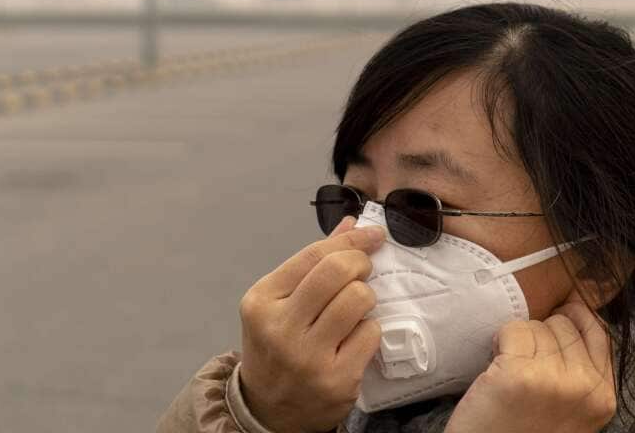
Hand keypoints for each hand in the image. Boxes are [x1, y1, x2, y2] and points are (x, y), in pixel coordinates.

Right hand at [238, 216, 386, 432]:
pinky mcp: (335, 380)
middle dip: (360, 264)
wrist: (269, 409)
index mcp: (262, 301)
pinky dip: (370, 330)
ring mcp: (307, 357)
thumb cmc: (278, 345)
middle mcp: (280, 328)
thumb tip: (351, 224)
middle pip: (338, 271)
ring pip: (359, 299)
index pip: (314, 254)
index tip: (373, 234)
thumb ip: (313, 263)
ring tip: (355, 309)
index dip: (351, 239)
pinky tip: (354, 339)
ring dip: (366, 298)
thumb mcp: (281, 302)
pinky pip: (371, 333)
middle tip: (362, 273)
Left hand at [445, 290, 617, 432]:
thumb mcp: (573, 409)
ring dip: (519, 340)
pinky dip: (500, 342)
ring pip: (537, 326)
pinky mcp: (517, 374)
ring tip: (510, 369)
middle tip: (525, 359)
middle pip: (565, 325)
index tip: (558, 317)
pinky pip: (513, 330)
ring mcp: (552, 380)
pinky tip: (496, 367)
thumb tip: (575, 311)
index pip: (600, 332)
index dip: (576, 317)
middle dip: (541, 334)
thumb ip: (582, 371)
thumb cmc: (527, 431)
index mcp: (602, 397)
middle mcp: (583, 387)